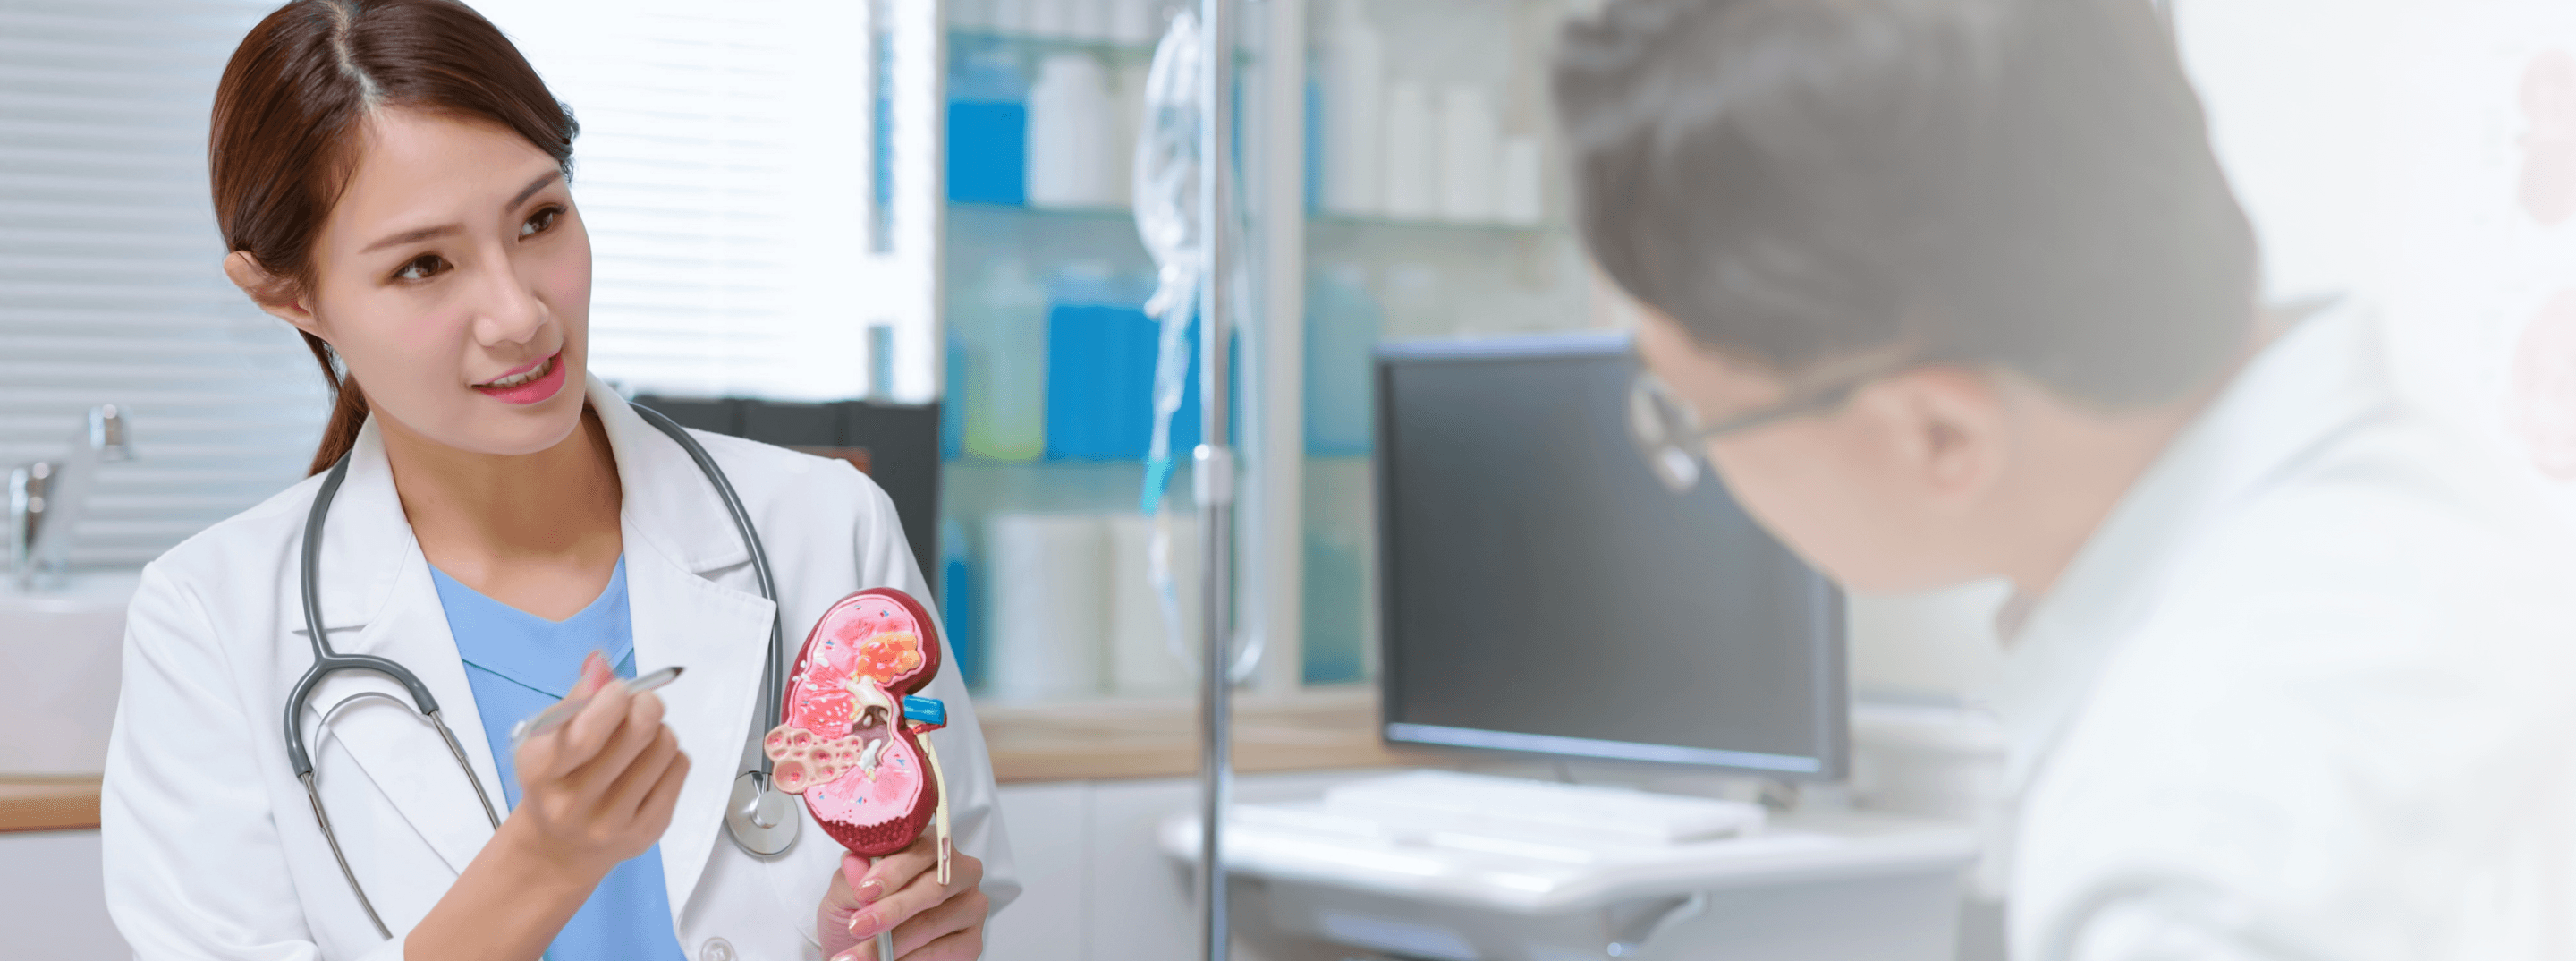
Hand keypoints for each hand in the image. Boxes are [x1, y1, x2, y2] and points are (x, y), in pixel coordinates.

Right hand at [504, 650, 690, 878]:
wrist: (561, 846)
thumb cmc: (557, 779)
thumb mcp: (548, 738)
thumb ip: (576, 698)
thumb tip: (601, 662)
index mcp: (541, 774)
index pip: (584, 736)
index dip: (612, 702)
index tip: (620, 689)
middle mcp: (573, 804)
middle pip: (636, 735)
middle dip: (645, 704)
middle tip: (641, 702)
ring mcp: (613, 822)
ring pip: (664, 747)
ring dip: (659, 730)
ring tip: (641, 738)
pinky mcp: (647, 831)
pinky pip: (679, 768)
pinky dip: (670, 755)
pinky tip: (649, 763)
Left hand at [817, 829, 989, 960]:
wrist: (864, 950)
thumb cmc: (859, 914)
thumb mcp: (845, 893)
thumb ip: (852, 877)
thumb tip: (856, 864)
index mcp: (931, 848)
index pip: (923, 848)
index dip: (894, 869)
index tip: (864, 891)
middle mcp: (959, 872)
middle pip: (935, 885)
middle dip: (893, 908)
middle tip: (859, 926)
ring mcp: (970, 907)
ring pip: (933, 922)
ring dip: (891, 943)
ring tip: (858, 956)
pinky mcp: (971, 941)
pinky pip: (943, 951)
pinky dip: (910, 959)